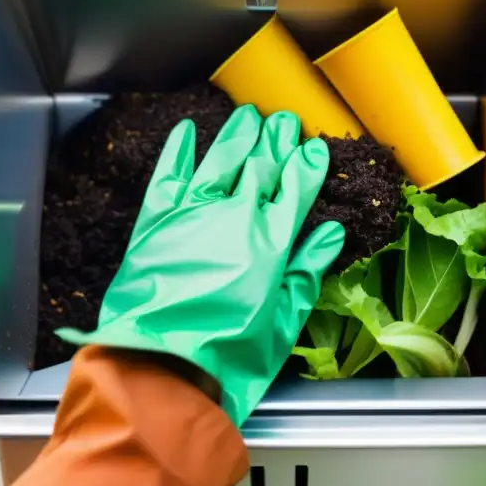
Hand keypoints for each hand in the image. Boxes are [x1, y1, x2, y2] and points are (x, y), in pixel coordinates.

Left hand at [59, 105, 344, 424]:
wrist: (161, 368)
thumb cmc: (228, 357)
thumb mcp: (283, 324)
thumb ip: (306, 272)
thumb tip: (330, 233)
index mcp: (271, 243)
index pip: (295, 189)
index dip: (306, 165)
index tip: (313, 148)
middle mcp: (234, 219)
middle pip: (259, 167)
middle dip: (275, 141)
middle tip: (283, 122)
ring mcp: (192, 216)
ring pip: (219, 161)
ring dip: (235, 136)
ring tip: (246, 116)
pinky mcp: (155, 224)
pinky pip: (169, 176)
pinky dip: (178, 151)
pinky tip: (187, 131)